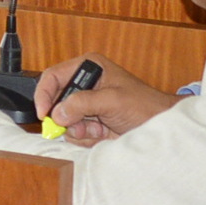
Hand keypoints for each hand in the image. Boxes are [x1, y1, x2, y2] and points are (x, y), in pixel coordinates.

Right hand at [37, 56, 175, 145]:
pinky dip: (86, 136)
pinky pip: (73, 132)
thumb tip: (58, 113)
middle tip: (81, 125)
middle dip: (66, 117)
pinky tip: (102, 133)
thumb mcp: (113, 100)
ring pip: (63, 120)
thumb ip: (83, 103)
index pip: (53, 77)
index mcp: (89, 67)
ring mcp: (86, 104)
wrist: (161, 126)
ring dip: (79, 129)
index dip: (44, 95)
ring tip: (99, 128)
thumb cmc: (145, 106)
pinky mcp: (90, 121)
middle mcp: (84, 84)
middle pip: (56, 101)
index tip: (44, 114)